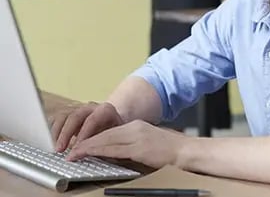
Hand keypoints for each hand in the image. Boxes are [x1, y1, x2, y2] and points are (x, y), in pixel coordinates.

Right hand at [50, 102, 123, 151]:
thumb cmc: (113, 133)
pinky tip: (51, 143)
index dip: (83, 135)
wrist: (112, 123)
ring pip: (62, 116)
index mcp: (105, 111)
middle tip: (60, 150)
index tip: (76, 149)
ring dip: (56, 133)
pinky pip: (55, 119)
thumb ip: (103, 145)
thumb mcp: (114, 139)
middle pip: (74, 116)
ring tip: (54, 148)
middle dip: (65, 134)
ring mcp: (78, 109)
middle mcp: (90, 107)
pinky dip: (51, 131)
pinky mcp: (67, 114)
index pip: (92, 120)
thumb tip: (92, 155)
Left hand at [67, 120, 190, 167]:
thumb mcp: (147, 144)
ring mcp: (137, 137)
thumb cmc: (170, 151)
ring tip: (73, 154)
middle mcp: (135, 128)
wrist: (186, 151)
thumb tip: (113, 154)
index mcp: (137, 127)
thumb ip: (131, 146)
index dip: (92, 139)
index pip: (109, 132)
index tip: (78, 146)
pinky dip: (98, 151)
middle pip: (104, 134)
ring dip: (87, 147)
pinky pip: (114, 149)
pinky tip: (89, 154)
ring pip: (106, 140)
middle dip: (84, 142)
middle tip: (69, 151)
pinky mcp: (139, 148)